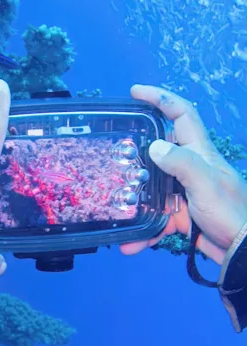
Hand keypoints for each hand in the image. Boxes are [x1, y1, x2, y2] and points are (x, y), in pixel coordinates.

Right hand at [120, 84, 246, 263]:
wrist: (243, 252)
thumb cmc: (231, 214)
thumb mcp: (207, 185)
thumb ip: (182, 164)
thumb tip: (154, 146)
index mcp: (200, 154)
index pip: (182, 115)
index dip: (161, 99)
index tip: (135, 93)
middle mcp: (191, 168)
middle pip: (159, 150)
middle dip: (135, 153)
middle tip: (113, 155)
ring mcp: (184, 192)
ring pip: (151, 188)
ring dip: (135, 202)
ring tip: (117, 211)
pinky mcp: (181, 215)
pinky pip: (155, 219)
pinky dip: (144, 232)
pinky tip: (131, 244)